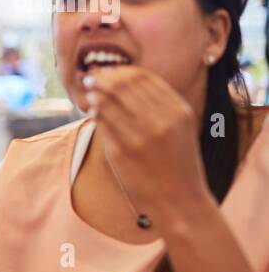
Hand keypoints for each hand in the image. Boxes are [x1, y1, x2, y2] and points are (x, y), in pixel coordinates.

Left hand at [83, 65, 208, 217]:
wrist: (180, 201)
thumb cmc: (177, 163)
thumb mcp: (180, 128)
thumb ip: (160, 104)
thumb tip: (126, 80)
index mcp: (178, 111)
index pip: (142, 76)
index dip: (120, 71)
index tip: (109, 71)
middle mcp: (160, 120)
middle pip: (122, 84)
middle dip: (102, 78)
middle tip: (91, 78)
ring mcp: (139, 136)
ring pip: (107, 101)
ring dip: (95, 94)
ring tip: (90, 94)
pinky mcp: (120, 152)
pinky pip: (101, 123)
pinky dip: (95, 113)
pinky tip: (93, 112)